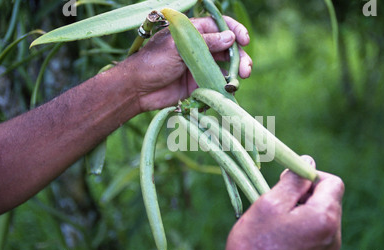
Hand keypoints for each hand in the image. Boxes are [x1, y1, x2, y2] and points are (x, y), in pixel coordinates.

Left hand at [123, 16, 251, 111]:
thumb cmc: (153, 62)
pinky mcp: (200, 84)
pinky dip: (226, 86)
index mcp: (193, 32)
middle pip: (227, 48)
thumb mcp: (178, 47)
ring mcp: (200, 67)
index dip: (235, 31)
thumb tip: (230, 38)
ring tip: (240, 79)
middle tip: (246, 69)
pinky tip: (229, 89)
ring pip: (225, 67)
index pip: (219, 26)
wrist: (138, 89)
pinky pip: (218, 84)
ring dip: (236, 72)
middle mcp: (200, 48)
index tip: (244, 40)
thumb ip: (204, 42)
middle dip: (239, 56)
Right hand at [218, 156, 344, 249]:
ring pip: (321, 214)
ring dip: (302, 210)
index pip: (333, 182)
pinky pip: (317, 231)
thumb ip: (293, 180)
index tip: (287, 182)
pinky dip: (302, 226)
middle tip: (278, 203)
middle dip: (305, 194)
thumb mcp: (270, 203)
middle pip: (328, 198)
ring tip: (277, 222)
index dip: (310, 176)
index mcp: (324, 218)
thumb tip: (308, 162)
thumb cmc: (255, 244)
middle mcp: (333, 235)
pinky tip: (281, 235)